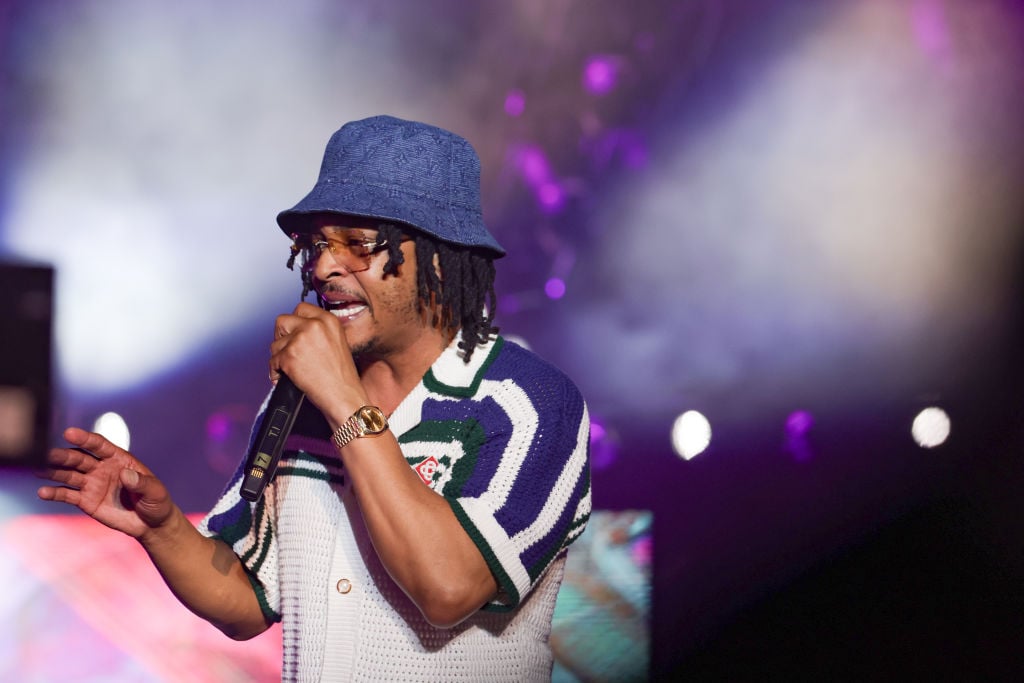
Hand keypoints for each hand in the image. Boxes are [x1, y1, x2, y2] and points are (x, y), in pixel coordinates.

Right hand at [37, 427, 174, 539]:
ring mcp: (92, 484)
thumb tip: (126, 474)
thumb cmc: (156, 502)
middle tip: (48, 455)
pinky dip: (54, 493)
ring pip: (69, 474)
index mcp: (119, 459)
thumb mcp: (155, 491)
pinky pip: (67, 495)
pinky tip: (43, 492)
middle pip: (79, 459)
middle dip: (64, 456)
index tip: (68, 432)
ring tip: (38, 470)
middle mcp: (102, 468)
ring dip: (53, 472)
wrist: (151, 524)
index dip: (85, 439)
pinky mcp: (85, 500)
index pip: (99, 446)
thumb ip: (142, 483)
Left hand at [269, 302, 367, 417]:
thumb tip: (297, 331)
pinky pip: (272, 362)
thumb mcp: (337, 343)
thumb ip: (319, 332)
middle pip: (282, 321)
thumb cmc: (342, 377)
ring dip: (279, 358)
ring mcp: (301, 339)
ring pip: (275, 344)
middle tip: (287, 350)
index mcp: (329, 320)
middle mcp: (314, 325)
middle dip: (281, 336)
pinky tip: (287, 378)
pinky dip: (276, 372)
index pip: (301, 308)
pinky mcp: (290, 356)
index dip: (294, 323)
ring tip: (292, 369)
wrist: (344, 396)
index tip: (293, 334)